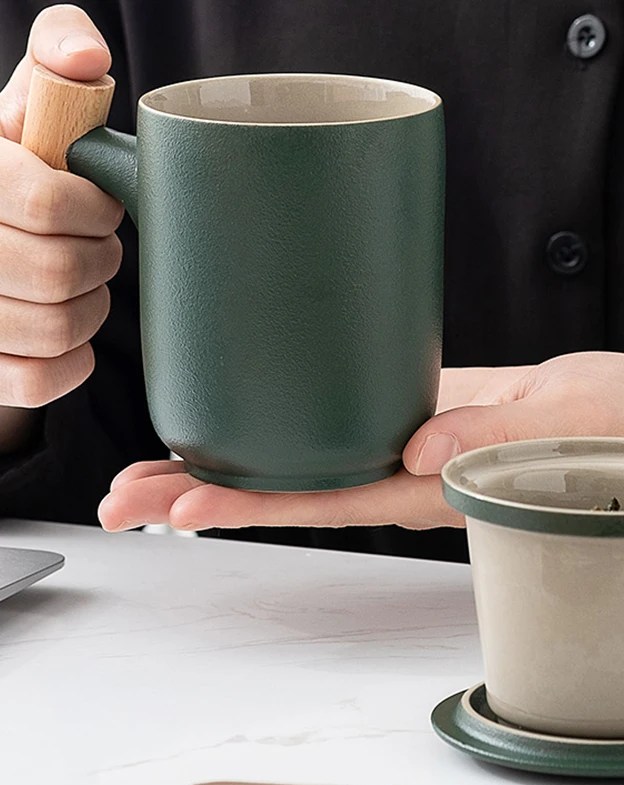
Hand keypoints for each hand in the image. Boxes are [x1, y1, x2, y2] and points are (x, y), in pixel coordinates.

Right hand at [0, 5, 122, 452]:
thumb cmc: (16, 172)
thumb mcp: (28, 112)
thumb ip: (57, 72)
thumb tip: (88, 56)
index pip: (45, 204)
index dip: (95, 209)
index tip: (100, 204)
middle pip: (58, 272)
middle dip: (100, 258)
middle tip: (98, 246)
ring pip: (56, 329)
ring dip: (92, 308)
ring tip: (85, 285)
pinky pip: (43, 380)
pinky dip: (73, 359)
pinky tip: (71, 330)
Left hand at [98, 352, 623, 531]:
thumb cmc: (615, 427)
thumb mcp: (568, 425)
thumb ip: (497, 437)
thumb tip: (418, 446)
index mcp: (440, 485)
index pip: (332, 500)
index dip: (256, 504)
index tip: (183, 504)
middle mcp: (410, 472)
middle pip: (297, 491)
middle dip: (211, 494)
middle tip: (127, 496)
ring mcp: (408, 441)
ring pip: (308, 460)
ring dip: (231, 462)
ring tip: (152, 467)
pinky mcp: (413, 406)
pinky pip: (339, 421)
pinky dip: (282, 422)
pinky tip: (243, 414)